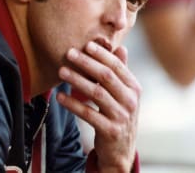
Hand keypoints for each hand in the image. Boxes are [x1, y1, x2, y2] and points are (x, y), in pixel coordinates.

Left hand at [57, 41, 140, 171]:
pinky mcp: (110, 131)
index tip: (86, 44)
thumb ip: (121, 72)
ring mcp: (121, 117)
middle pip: (106, 77)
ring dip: (77, 80)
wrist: (121, 150)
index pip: (117, 66)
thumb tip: (121, 47)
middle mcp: (130, 101)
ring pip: (96, 94)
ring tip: (61, 71)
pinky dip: (73, 104)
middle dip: (86, 63)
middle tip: (69, 53)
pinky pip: (88, 114)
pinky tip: (59, 97)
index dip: (101, 54)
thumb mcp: (124, 94)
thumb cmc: (119, 115)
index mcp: (134, 88)